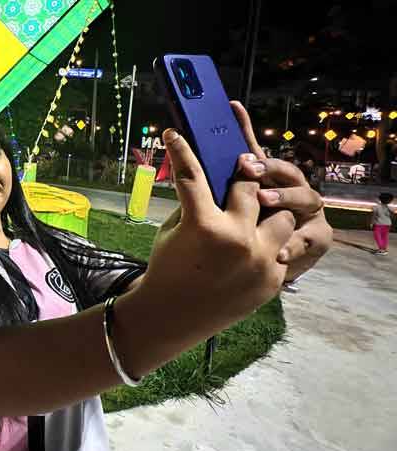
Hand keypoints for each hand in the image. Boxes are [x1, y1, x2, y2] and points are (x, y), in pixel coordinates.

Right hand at [145, 129, 294, 321]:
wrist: (174, 316)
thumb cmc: (167, 269)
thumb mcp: (172, 231)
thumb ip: (195, 204)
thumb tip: (211, 179)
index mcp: (203, 224)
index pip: (191, 175)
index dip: (180, 150)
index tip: (174, 134)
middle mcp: (236, 238)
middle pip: (251, 188)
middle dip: (245, 180)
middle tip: (240, 174)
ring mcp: (260, 260)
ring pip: (283, 216)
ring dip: (268, 213)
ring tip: (254, 218)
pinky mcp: (274, 278)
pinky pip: (283, 246)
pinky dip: (270, 243)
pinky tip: (253, 247)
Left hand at [230, 101, 331, 280]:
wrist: (265, 266)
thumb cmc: (246, 231)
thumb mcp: (226, 208)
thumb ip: (216, 183)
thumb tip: (186, 150)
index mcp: (269, 179)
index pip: (259, 152)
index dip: (248, 133)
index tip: (234, 128)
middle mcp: (293, 189)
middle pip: (287, 170)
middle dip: (269, 166)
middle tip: (247, 167)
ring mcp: (308, 212)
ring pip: (306, 197)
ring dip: (285, 196)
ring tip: (262, 198)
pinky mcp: (317, 237)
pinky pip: (310, 237)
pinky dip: (294, 244)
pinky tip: (279, 252)